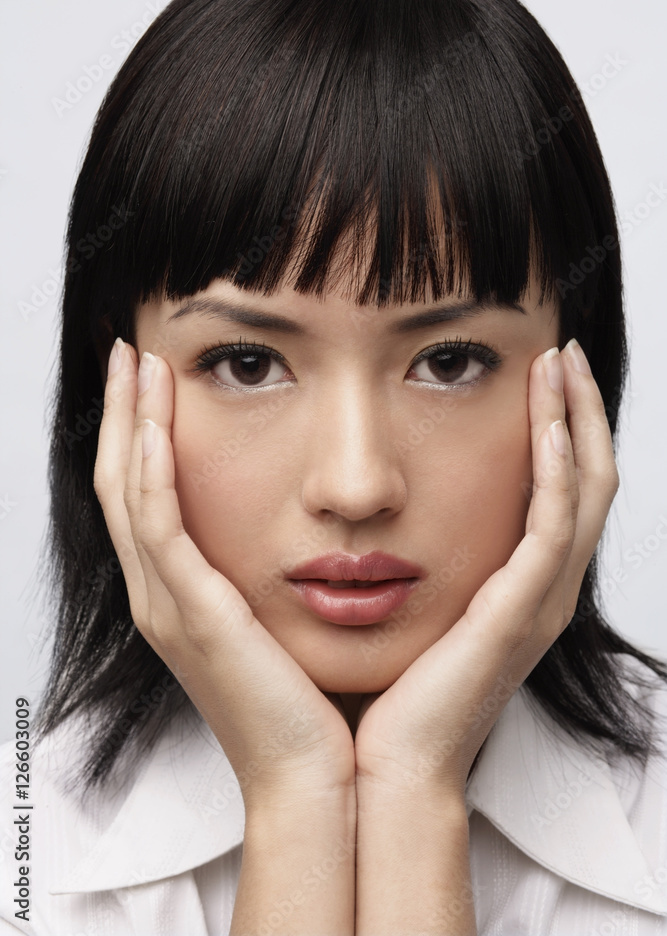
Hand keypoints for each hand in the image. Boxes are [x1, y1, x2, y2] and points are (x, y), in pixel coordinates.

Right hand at [93, 339, 355, 808]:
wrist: (320, 778)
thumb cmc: (313, 704)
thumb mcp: (282, 624)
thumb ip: (272, 575)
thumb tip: (304, 525)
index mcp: (181, 598)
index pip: (144, 498)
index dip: (142, 436)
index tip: (155, 381)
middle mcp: (161, 597)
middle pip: (122, 484)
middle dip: (126, 415)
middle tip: (131, 354)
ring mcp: (168, 606)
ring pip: (129, 493)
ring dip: (133, 423)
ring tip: (139, 363)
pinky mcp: (193, 614)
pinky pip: (159, 523)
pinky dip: (152, 466)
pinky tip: (160, 419)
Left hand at [353, 339, 618, 797]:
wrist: (377, 768)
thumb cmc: (383, 689)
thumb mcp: (405, 603)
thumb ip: (409, 552)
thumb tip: (368, 501)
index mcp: (517, 585)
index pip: (560, 488)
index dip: (560, 427)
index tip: (536, 371)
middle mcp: (542, 590)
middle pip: (588, 479)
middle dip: (578, 410)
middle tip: (561, 351)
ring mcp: (540, 602)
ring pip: (585, 491)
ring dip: (576, 421)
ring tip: (557, 362)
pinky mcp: (521, 613)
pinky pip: (554, 527)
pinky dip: (558, 470)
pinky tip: (545, 421)